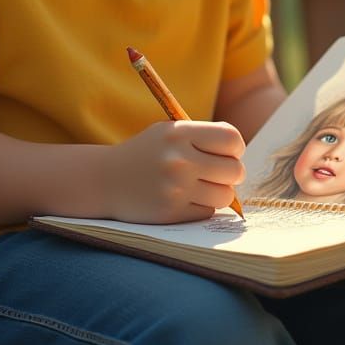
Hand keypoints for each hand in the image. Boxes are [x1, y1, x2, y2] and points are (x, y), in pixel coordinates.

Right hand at [104, 120, 245, 223]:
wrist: (105, 180)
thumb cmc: (145, 153)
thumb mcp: (168, 132)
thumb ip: (202, 138)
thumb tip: (240, 158)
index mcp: (179, 133)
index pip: (231, 139)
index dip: (235, 148)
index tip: (227, 153)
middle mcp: (178, 160)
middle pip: (235, 170)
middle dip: (231, 173)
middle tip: (217, 173)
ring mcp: (175, 188)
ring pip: (225, 195)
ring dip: (218, 193)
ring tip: (201, 186)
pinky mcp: (172, 212)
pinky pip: (207, 212)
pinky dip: (201, 207)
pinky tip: (184, 199)